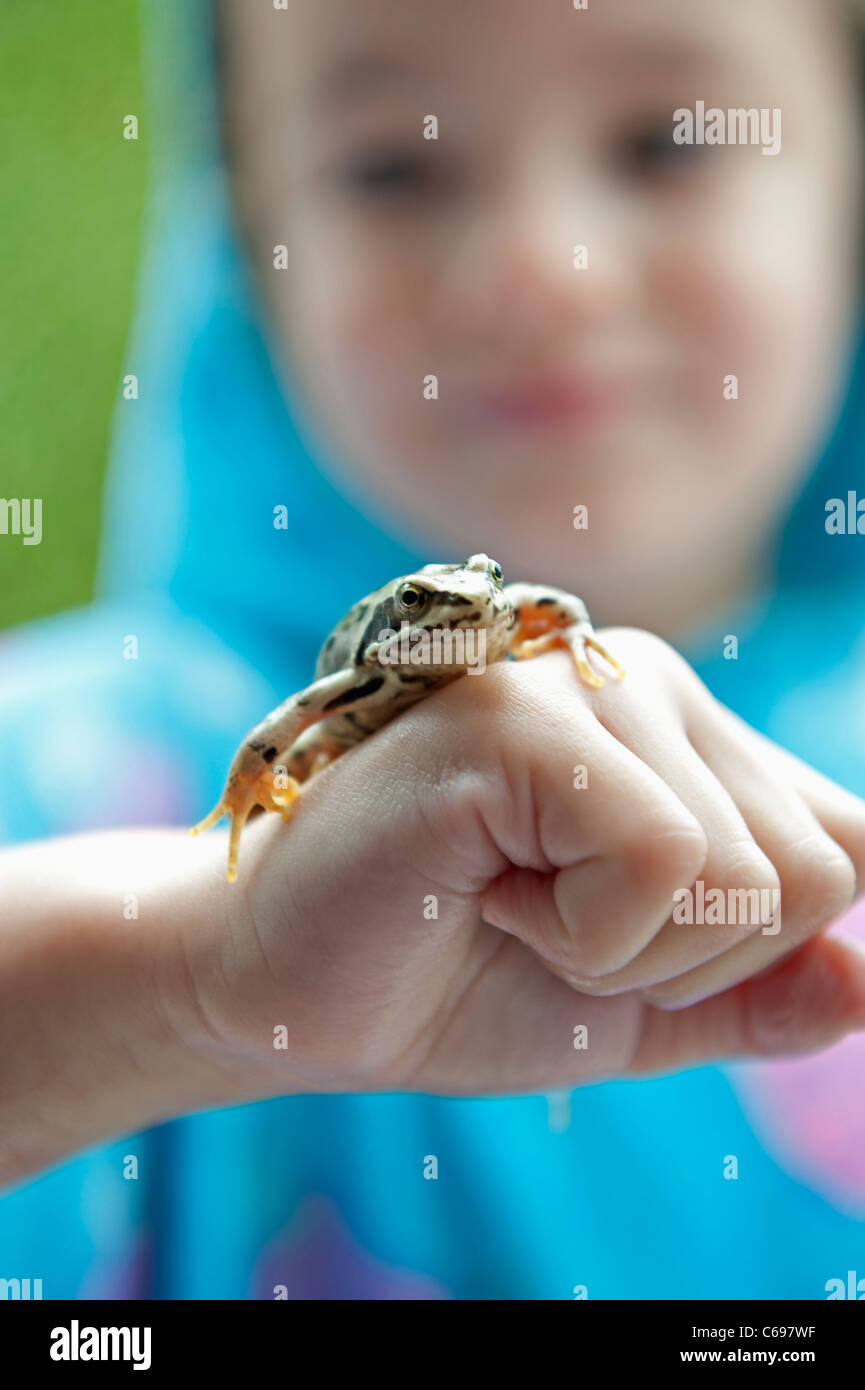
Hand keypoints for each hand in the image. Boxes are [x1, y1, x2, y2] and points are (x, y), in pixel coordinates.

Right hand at [178, 629, 864, 1097]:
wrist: (280, 989)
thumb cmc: (448, 978)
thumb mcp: (635, 1006)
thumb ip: (757, 992)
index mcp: (684, 733)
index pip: (845, 843)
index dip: (754, 949)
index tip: (625, 952)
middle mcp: (645, 679)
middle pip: (816, 870)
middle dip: (692, 964)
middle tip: (554, 931)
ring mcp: (576, 680)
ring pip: (745, 874)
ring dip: (629, 956)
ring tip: (509, 902)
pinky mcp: (513, 717)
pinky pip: (659, 865)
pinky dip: (584, 939)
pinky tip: (483, 889)